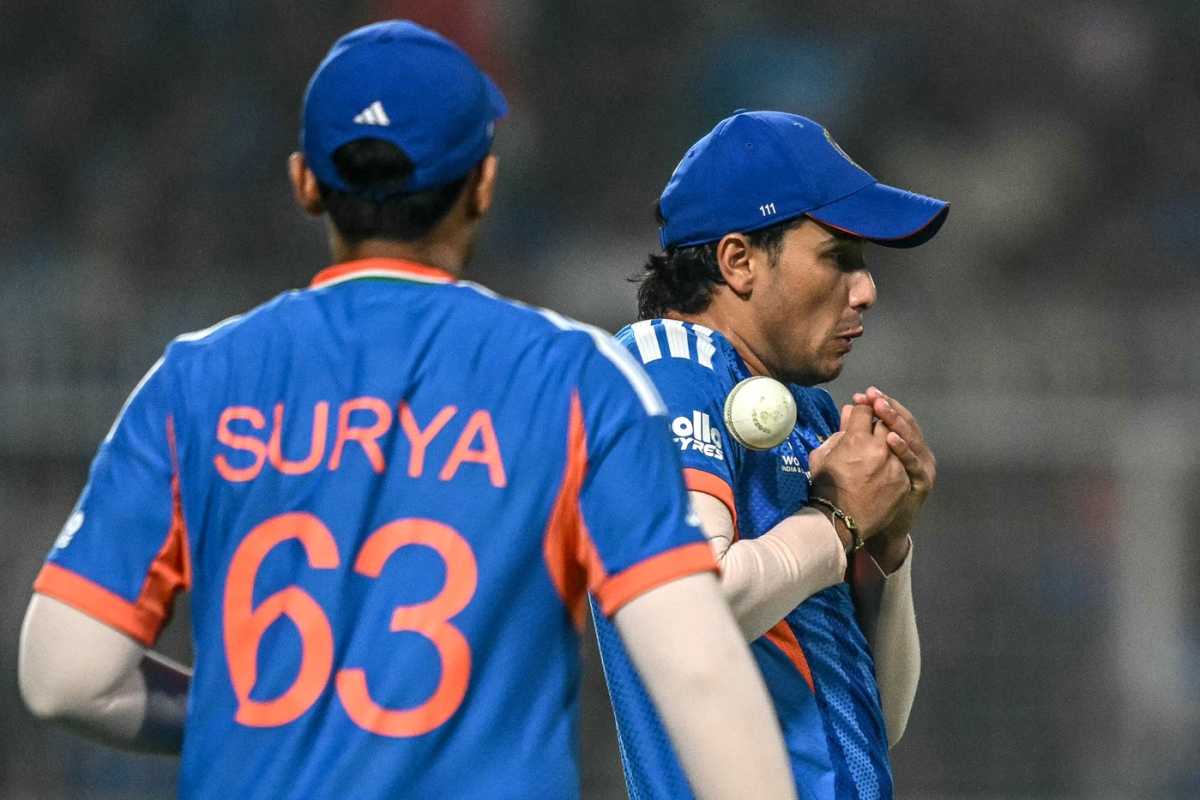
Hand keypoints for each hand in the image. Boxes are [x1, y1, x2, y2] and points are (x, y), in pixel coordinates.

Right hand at [808, 403, 909, 540]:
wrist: (840, 521)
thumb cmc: (825, 487)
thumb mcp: (822, 457)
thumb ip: (837, 432)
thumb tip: (848, 412)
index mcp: (856, 439)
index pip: (864, 410)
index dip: (862, 409)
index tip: (859, 413)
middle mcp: (879, 447)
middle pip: (884, 422)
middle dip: (878, 420)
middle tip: (872, 426)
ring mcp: (895, 464)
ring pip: (898, 441)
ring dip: (890, 439)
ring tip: (882, 444)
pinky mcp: (904, 480)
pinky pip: (904, 461)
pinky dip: (897, 458)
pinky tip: (889, 463)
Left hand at [851, 387, 934, 542]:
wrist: (881, 527)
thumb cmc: (869, 492)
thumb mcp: (858, 458)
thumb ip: (855, 434)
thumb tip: (849, 407)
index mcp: (902, 443)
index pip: (893, 416)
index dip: (879, 404)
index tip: (863, 394)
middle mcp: (916, 451)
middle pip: (904, 423)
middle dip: (888, 407)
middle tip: (873, 395)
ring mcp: (921, 465)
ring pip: (911, 438)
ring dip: (896, 421)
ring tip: (881, 408)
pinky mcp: (922, 481)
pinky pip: (913, 463)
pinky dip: (903, 449)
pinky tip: (890, 437)